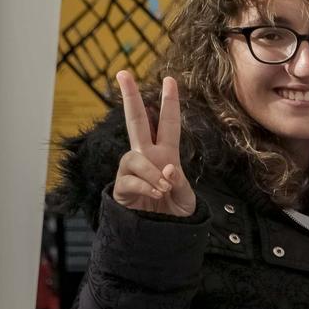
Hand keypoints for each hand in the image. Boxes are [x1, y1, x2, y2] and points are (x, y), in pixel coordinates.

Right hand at [112, 70, 195, 216]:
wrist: (160, 236)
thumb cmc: (174, 214)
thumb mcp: (186, 199)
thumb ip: (179, 183)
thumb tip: (166, 169)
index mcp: (166, 155)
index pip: (168, 125)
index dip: (169, 104)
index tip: (170, 80)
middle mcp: (146, 157)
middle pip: (136, 121)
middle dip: (130, 97)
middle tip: (123, 73)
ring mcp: (132, 170)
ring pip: (134, 157)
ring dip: (150, 172)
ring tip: (163, 188)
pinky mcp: (121, 186)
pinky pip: (130, 178)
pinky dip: (145, 186)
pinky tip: (155, 194)